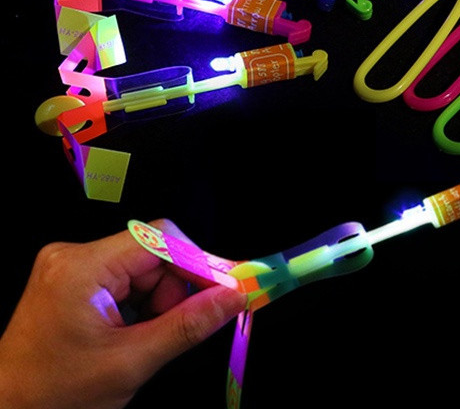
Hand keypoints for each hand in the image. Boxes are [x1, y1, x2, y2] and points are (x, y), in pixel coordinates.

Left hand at [0, 220, 246, 408]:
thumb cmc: (54, 398)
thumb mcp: (131, 363)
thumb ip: (188, 325)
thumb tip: (234, 296)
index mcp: (82, 267)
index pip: (160, 238)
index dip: (198, 261)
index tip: (225, 288)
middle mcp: (73, 256)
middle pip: (154, 253)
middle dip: (177, 288)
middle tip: (188, 324)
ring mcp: (71, 266)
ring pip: (144, 267)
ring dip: (161, 299)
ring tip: (150, 338)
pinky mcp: (73, 279)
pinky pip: (126, 278)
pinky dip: (142, 303)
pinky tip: (135, 332)